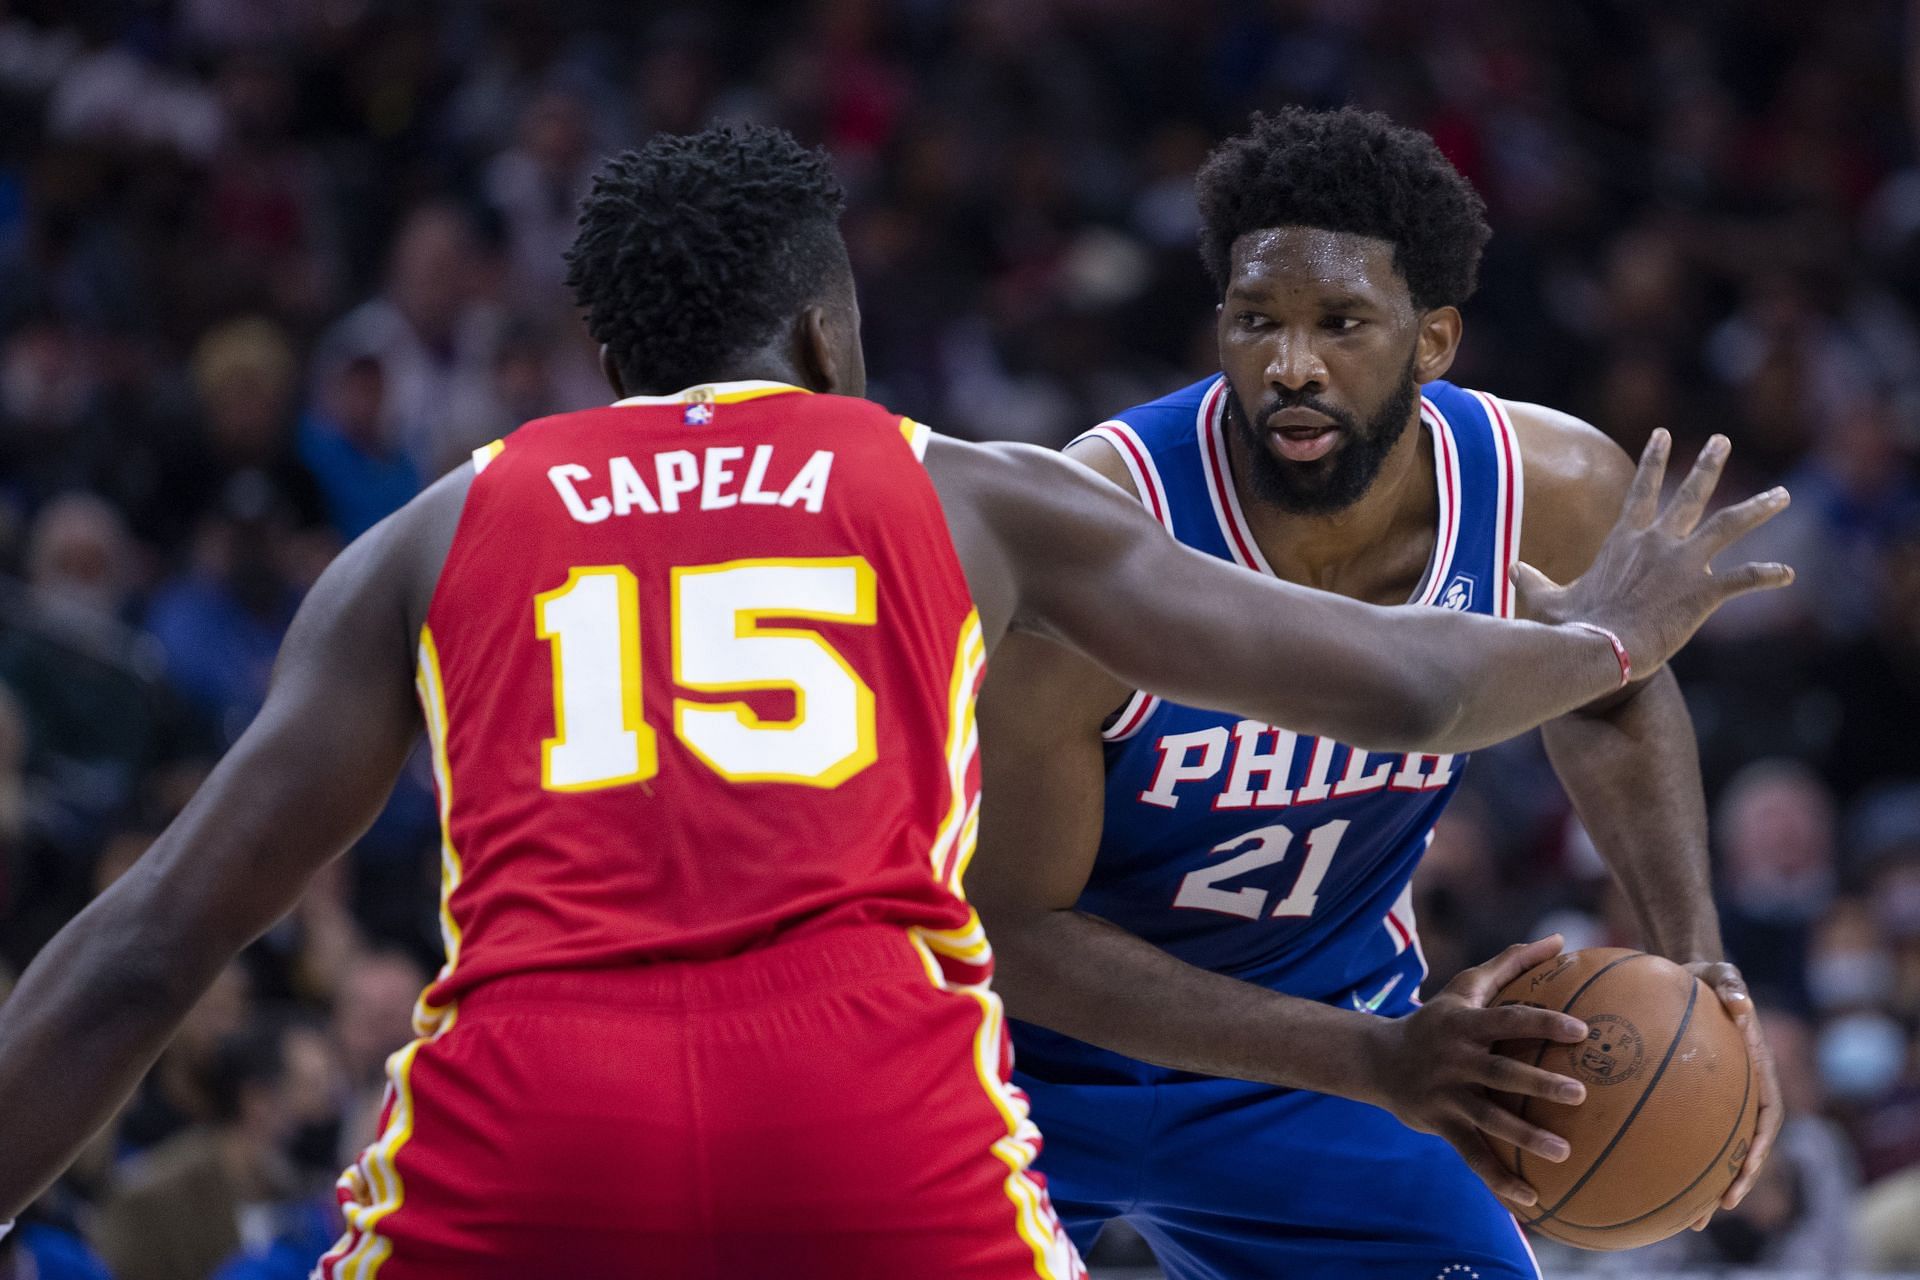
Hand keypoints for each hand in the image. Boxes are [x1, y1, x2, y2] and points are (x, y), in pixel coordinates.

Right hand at [1361, 935, 1589, 1205]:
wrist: (1378, 1060)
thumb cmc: (1437, 1019)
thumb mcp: (1465, 988)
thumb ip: (1511, 963)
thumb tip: (1559, 940)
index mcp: (1464, 1024)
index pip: (1508, 1020)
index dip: (1543, 1024)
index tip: (1582, 1031)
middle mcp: (1455, 1059)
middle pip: (1501, 1072)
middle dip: (1538, 1083)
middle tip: (1579, 1093)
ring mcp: (1446, 1095)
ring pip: (1488, 1119)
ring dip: (1525, 1137)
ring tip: (1564, 1152)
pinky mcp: (1439, 1124)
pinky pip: (1472, 1155)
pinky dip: (1499, 1180)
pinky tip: (1532, 1199)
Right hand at [1511, 431, 1792, 676]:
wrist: (1598, 649)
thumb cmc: (1571, 626)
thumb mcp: (1546, 599)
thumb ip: (1532, 580)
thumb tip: (1509, 569)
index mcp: (1625, 541)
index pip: (1641, 490)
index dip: (1653, 461)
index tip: (1663, 434)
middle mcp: (1658, 543)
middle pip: (1689, 495)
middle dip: (1707, 465)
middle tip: (1722, 441)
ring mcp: (1684, 566)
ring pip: (1728, 526)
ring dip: (1757, 509)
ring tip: (1782, 494)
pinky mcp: (1703, 593)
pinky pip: (1743, 580)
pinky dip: (1767, 575)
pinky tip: (1788, 573)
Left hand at [1679, 961, 1781, 1232]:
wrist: (1689, 977)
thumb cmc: (1708, 978)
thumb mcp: (1722, 976)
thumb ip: (1732, 987)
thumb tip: (1740, 1003)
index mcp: (1757, 1073)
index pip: (1765, 1118)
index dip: (1757, 1148)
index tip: (1745, 1170)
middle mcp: (1740, 1094)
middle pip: (1741, 1149)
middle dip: (1731, 1183)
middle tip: (1714, 1211)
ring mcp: (1714, 1100)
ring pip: (1710, 1150)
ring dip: (1700, 1184)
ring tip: (1683, 1218)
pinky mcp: (1685, 1098)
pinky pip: (1676, 1130)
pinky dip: (1665, 1154)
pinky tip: (1639, 1174)